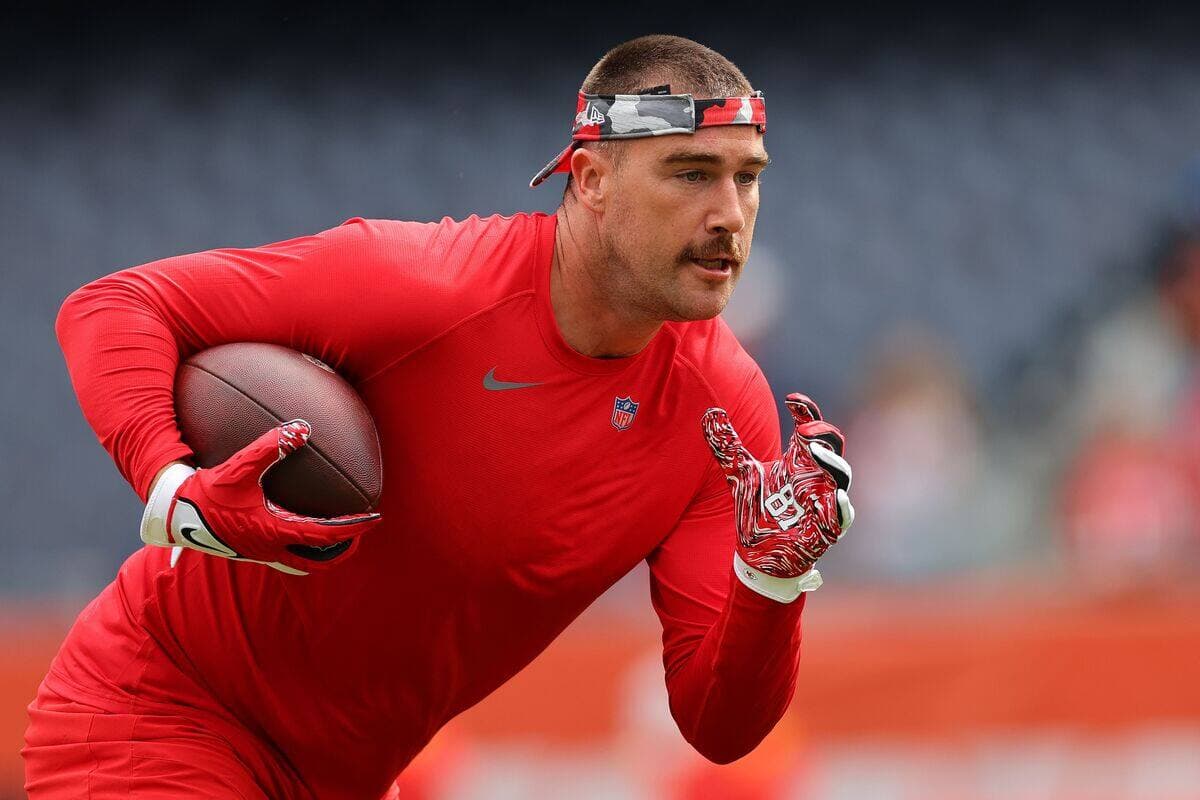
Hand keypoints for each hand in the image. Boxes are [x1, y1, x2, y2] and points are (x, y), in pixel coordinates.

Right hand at [140, 420, 380, 574]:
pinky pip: (281, 553)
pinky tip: (294, 527)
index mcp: (275, 530)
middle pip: (318, 560)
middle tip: (358, 535)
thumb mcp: (240, 466)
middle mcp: (270, 548)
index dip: (352, 529)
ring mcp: (258, 553)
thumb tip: (301, 428)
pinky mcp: (247, 550)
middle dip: (342, 550)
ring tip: (334, 538)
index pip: (325, 535)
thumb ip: (271, 446)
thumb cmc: (207, 492)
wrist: (173, 515)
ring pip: (300, 562)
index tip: (373, 519)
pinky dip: (298, 546)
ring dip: (320, 553)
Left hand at [702, 393, 853, 600]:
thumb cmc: (757, 508)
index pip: (809, 428)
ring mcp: (823, 500)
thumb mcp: (738, 473)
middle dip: (822, 434)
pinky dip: (841, 506)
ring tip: (813, 452)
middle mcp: (815, 475)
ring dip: (831, 462)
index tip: (791, 400)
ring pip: (841, 475)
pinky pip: (841, 515)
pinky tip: (834, 496)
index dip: (806, 411)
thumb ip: (726, 445)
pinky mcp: (826, 528)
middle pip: (832, 445)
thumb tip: (710, 412)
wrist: (758, 552)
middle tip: (802, 429)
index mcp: (797, 459)